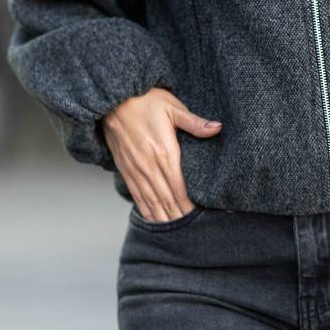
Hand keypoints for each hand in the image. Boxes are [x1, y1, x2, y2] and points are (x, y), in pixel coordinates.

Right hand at [102, 87, 221, 222]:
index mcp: (164, 152)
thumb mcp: (173, 107)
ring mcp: (135, 169)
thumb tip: (217, 127)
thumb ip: (194, 122)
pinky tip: (152, 218)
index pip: (179, 187)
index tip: (198, 215)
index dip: (188, 204)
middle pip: (166, 198)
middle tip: (190, 229)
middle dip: (179, 214)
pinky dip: (145, 209)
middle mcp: (149, 165)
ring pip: (151, 200)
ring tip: (174, 230)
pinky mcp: (124, 168)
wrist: (112, 99)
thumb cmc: (146, 100)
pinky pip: (136, 194)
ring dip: (163, 216)